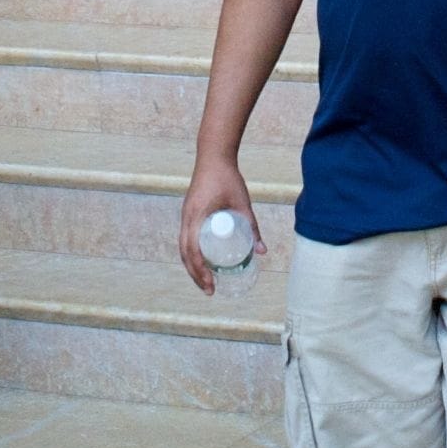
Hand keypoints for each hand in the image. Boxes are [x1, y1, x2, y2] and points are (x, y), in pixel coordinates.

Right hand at [179, 153, 259, 295]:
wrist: (213, 156)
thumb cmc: (228, 177)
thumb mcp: (242, 203)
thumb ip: (252, 226)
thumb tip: (263, 251)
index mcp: (196, 216)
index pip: (192, 250)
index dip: (199, 270)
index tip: (210, 284)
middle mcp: (186, 218)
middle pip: (185, 254)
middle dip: (195, 274)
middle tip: (209, 290)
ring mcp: (186, 215)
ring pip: (183, 248)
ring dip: (191, 266)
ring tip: (205, 282)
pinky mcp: (189, 213)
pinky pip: (186, 239)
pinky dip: (191, 253)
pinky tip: (201, 262)